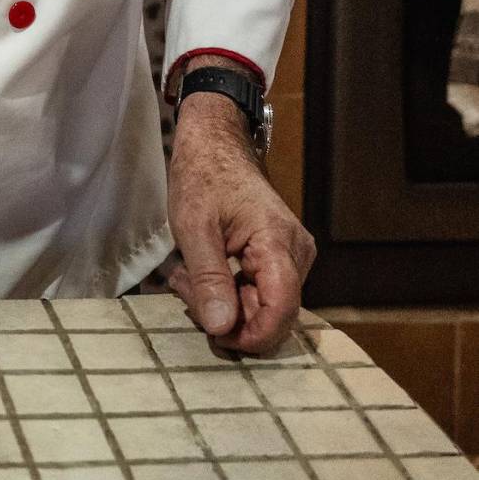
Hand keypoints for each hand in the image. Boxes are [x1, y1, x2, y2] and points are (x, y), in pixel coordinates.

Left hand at [165, 92, 314, 356]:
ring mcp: (291, 255)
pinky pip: (260, 292)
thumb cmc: (203, 175)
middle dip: (227, 316)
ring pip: (264, 307)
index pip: (282, 313)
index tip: (212, 335)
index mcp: (280, 243)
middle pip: (272, 314)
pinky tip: (199, 274)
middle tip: (184, 288)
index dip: (251, 337)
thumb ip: (208, 279)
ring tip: (186, 277)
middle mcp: (297, 253)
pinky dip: (228, 291)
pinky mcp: (280, 257)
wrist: (214, 142)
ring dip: (223, 303)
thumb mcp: (194, 226)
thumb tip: (221, 329)